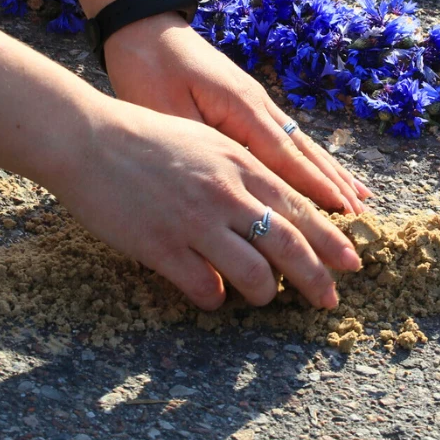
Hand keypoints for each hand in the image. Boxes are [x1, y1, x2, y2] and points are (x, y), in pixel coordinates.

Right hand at [50, 98, 362, 310]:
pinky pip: (204, 288)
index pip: (301, 210)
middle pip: (289, 246)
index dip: (331, 241)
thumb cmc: (145, 138)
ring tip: (262, 297)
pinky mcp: (162, 248)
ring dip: (264, 293)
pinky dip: (214, 298)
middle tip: (330, 301)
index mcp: (241, 165)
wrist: (87, 139)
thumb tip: (274, 207)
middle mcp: (226, 195)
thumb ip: (243, 173)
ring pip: (254, 275)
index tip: (352, 262)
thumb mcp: (208, 142)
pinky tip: (210, 296)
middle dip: (317, 278)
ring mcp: (195, 223)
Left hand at [103, 13, 371, 214]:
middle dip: (334, 186)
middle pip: (304, 151)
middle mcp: (258, 104)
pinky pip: (285, 136)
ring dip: (330, 173)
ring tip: (358, 199)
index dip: (315, 188)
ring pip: (300, 144)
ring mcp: (255, 101)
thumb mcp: (165, 112)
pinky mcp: (244, 101)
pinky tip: (320, 169)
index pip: (285, 157)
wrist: (142, 22)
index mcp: (241, 108)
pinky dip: (308, 158)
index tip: (343, 214)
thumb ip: (200, 149)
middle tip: (362, 218)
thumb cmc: (147, 67)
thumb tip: (225, 190)